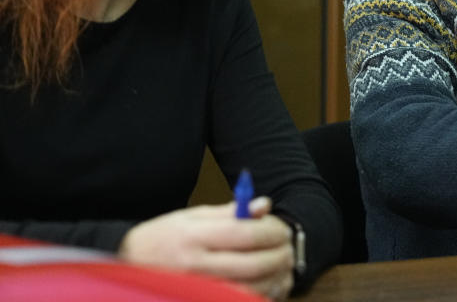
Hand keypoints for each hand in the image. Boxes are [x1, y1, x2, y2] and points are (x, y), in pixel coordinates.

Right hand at [118, 197, 293, 300]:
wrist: (125, 266)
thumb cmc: (161, 238)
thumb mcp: (190, 217)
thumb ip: (230, 213)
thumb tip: (264, 205)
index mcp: (192, 237)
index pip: (243, 233)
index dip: (271, 230)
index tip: (282, 228)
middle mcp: (194, 266)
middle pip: (252, 264)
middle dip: (278, 255)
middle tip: (289, 248)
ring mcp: (196, 289)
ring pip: (250, 289)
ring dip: (274, 278)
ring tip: (282, 267)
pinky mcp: (198, 300)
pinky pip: (239, 301)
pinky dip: (259, 296)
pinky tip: (267, 286)